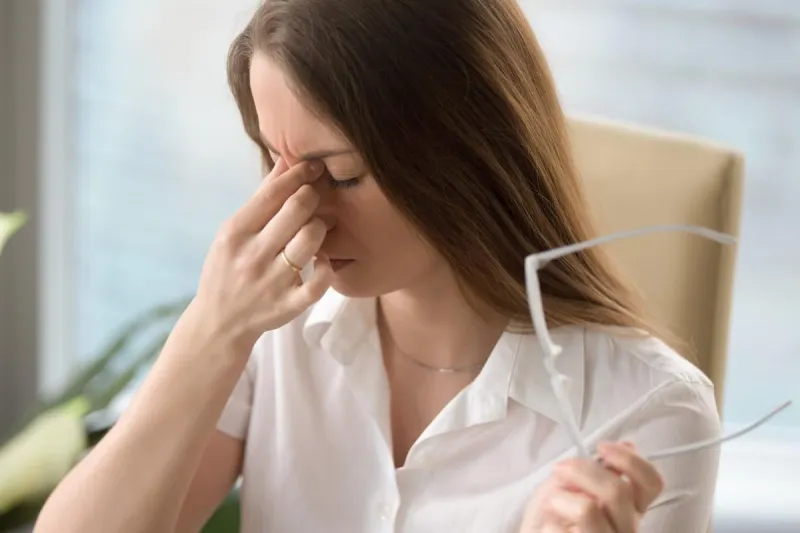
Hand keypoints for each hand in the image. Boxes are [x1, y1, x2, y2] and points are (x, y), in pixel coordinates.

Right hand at [184, 157, 333, 355]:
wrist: (219, 322)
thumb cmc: (228, 268)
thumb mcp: (234, 232)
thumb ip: (262, 198)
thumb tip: (285, 161)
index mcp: (236, 232)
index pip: (273, 193)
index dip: (299, 174)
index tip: (315, 166)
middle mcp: (253, 255)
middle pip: (297, 210)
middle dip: (313, 195)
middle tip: (318, 195)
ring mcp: (272, 282)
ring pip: (311, 240)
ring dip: (321, 227)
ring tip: (320, 225)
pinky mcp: (289, 305)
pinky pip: (320, 281)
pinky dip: (327, 266)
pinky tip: (323, 259)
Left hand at [519, 442, 663, 532]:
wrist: (537, 532)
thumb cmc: (554, 511)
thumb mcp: (574, 481)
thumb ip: (598, 468)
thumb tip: (629, 445)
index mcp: (630, 506)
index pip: (651, 483)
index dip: (631, 460)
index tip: (602, 447)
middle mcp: (626, 526)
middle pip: (618, 492)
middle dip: (582, 471)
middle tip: (561, 468)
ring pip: (588, 510)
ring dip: (561, 498)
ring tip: (553, 503)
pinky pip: (563, 531)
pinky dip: (549, 523)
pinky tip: (550, 527)